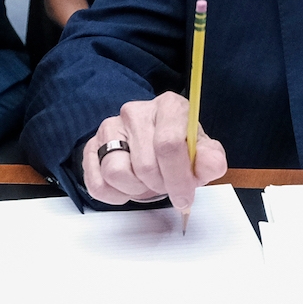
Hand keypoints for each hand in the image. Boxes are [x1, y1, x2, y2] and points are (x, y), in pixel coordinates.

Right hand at [83, 92, 228, 211]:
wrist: (155, 147)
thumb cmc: (181, 149)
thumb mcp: (203, 153)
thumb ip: (211, 159)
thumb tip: (210, 164)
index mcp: (169, 106)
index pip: (168, 144)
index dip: (177, 177)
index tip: (184, 197)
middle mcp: (135, 111)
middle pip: (145, 164)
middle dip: (160, 186)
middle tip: (166, 186)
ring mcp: (109, 127)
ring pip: (116, 172)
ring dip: (136, 189)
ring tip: (147, 183)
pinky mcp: (91, 147)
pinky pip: (96, 182)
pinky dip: (114, 195)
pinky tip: (128, 188)